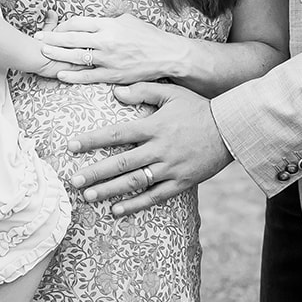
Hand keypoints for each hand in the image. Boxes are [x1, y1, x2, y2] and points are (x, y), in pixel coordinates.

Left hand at [41, 13, 177, 84]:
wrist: (167, 55)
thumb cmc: (148, 36)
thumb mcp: (127, 20)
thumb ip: (107, 21)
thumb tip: (92, 22)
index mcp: (108, 25)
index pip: (78, 23)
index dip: (62, 26)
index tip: (53, 28)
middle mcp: (105, 41)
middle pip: (71, 39)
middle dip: (52, 38)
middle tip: (37, 39)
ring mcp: (108, 59)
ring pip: (75, 57)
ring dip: (57, 55)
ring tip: (44, 53)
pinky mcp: (112, 75)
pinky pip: (88, 76)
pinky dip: (72, 76)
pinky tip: (61, 74)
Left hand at [66, 81, 232, 213]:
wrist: (231, 130)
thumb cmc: (198, 108)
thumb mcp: (171, 93)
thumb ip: (142, 91)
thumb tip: (115, 91)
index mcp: (154, 126)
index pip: (117, 133)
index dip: (92, 140)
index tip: (71, 146)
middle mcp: (159, 149)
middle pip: (121, 162)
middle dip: (95, 172)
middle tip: (73, 180)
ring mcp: (170, 168)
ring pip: (134, 182)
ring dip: (109, 190)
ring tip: (88, 196)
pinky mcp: (181, 183)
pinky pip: (154, 197)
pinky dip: (135, 204)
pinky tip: (116, 210)